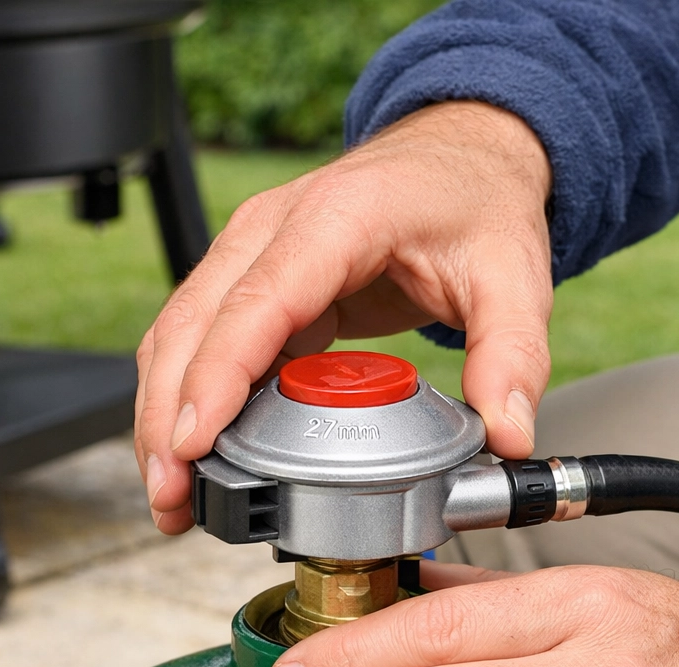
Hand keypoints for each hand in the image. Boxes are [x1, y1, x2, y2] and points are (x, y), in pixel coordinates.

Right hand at [135, 101, 552, 532]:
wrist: (460, 158)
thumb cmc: (475, 202)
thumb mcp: (513, 275)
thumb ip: (512, 357)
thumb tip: (506, 435)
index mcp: (338, 218)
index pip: (258, 302)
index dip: (217, 376)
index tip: (194, 443)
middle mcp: (276, 229)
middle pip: (194, 324)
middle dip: (170, 417)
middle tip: (171, 496)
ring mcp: (256, 251)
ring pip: (182, 333)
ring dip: (165, 414)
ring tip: (171, 493)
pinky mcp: (257, 280)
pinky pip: (204, 339)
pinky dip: (189, 397)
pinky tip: (196, 452)